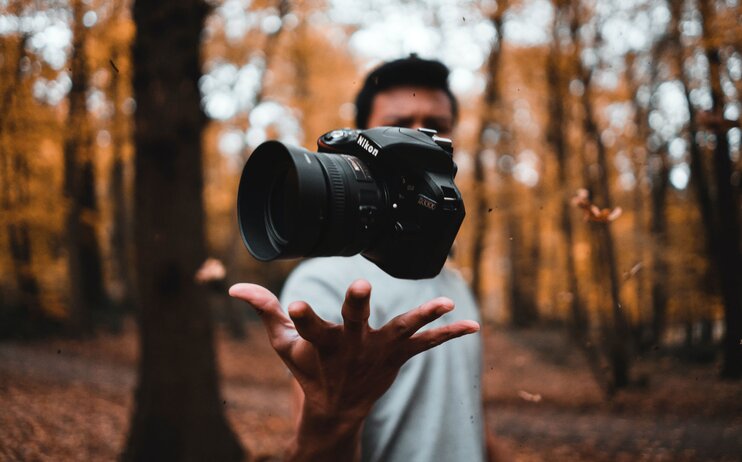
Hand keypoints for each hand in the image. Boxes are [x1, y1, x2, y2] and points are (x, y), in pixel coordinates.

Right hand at [229, 279, 479, 459]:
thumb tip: (233, 287)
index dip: (302, 317)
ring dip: (421, 317)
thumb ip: (264, 311)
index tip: (295, 304)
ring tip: (444, 304)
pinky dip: (449, 335)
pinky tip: (473, 326)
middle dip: (357, 306)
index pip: (306, 328)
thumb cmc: (308, 370)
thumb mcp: (283, 344)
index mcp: (320, 345)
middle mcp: (351, 349)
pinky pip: (427, 345)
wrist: (336, 409)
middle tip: (361, 288)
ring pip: (401, 332)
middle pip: (353, 324)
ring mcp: (378, 353)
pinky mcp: (398, 357)